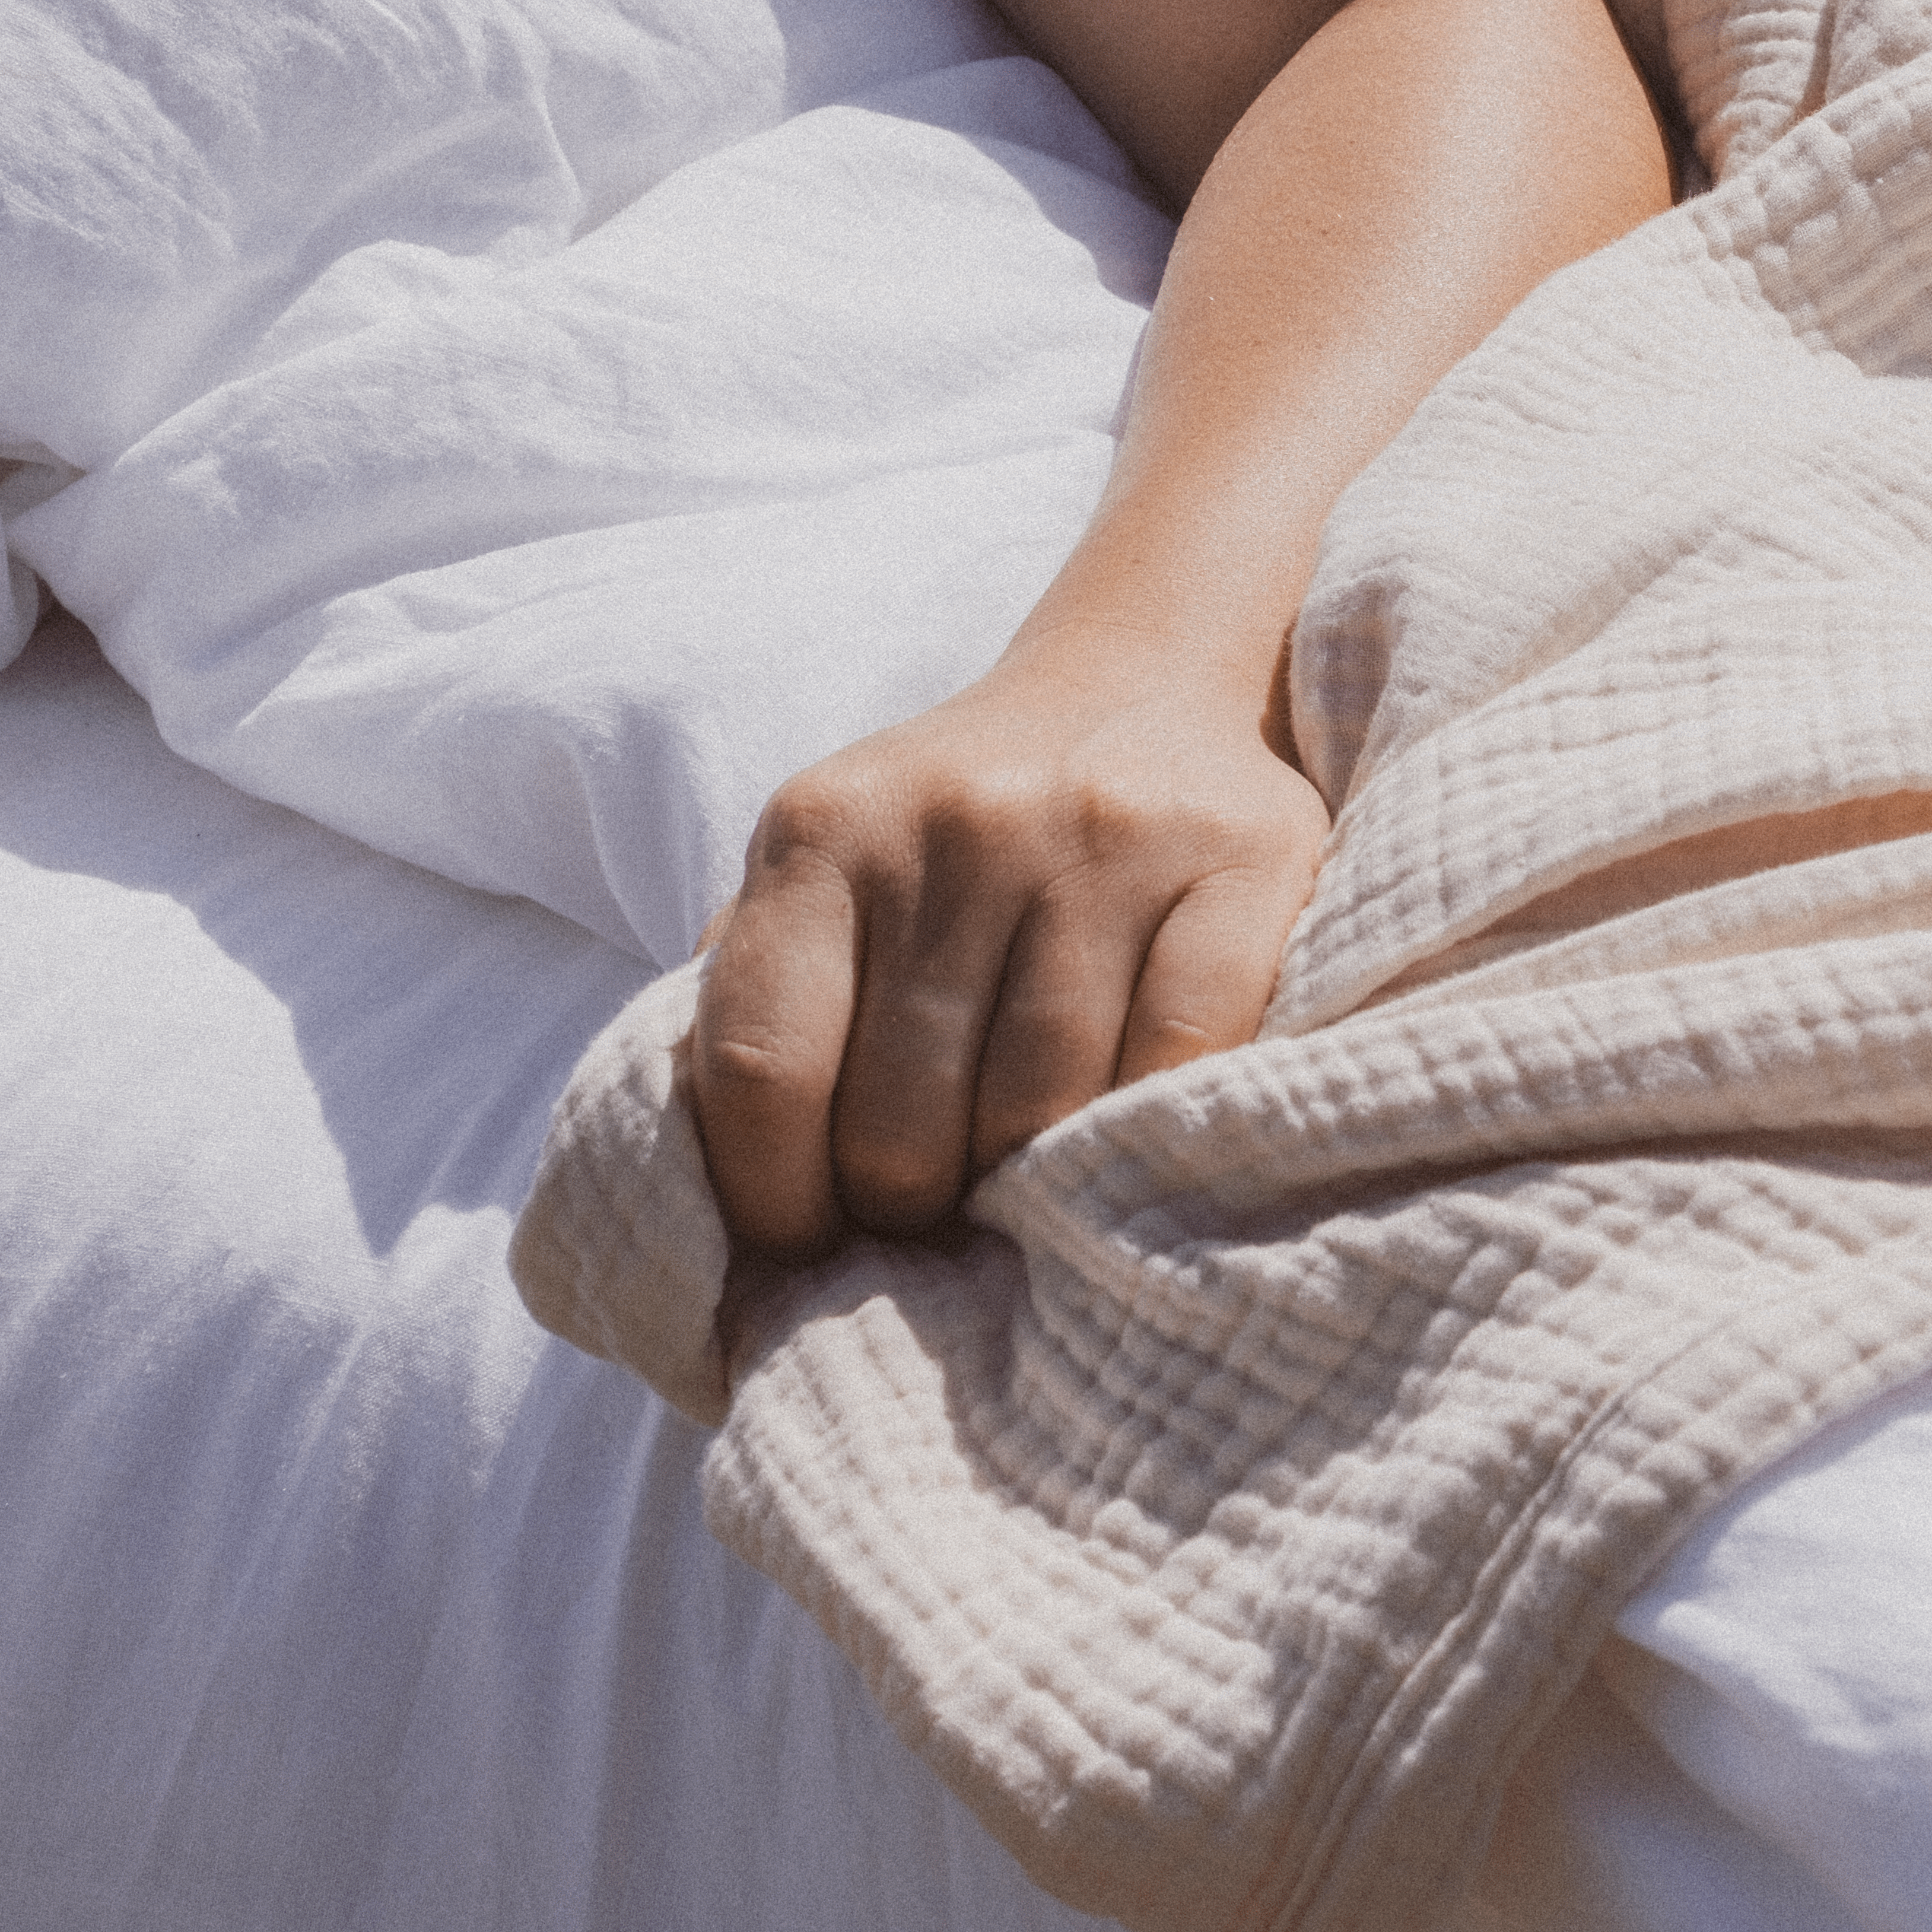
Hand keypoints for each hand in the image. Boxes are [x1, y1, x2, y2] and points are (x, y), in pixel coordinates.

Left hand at [680, 657, 1329, 1256]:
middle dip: (905, 1209)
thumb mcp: (822, 875)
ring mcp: (1106, 838)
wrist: (1140, 683)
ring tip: (1016, 1187)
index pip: (761, 1066)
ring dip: (1021, 1187)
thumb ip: (750, 1002)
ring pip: (1037, 1109)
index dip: (771, 1200)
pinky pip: (1179, 1059)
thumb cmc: (953, 838)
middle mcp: (960, 821)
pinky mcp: (1242, 862)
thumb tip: (689, 1192)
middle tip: (927, 1221)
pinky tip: (1120, 1136)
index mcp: (822, 828)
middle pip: (900, 1117)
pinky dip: (1143, 1127)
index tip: (802, 1248)